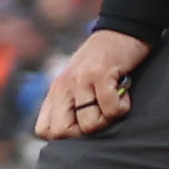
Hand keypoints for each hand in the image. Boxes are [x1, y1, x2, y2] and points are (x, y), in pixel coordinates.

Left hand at [33, 28, 152, 141]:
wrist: (122, 31)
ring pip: (90, 124)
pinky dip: (123, 107)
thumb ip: (69, 104)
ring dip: (108, 119)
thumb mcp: (78, 83)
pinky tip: (124, 93)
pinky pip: (111, 109)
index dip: (65, 137)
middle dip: (85, 133)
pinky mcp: (100, 74)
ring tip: (114, 101)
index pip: (44, 130)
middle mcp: (63, 86)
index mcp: (55, 91)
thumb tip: (69, 136)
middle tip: (101, 116)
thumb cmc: (102, 63)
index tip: (84, 125)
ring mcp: (80, 80)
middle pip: (62, 132)